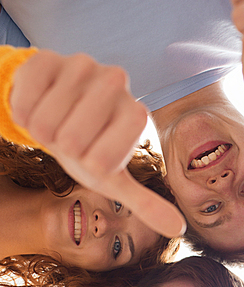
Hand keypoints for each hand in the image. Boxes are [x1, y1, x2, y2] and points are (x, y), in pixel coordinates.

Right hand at [11, 50, 185, 237]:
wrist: (57, 110)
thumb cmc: (90, 149)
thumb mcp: (115, 179)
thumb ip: (146, 203)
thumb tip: (178, 228)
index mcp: (136, 115)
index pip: (102, 162)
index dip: (88, 166)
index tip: (93, 156)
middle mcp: (116, 82)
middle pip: (71, 141)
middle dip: (64, 149)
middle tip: (72, 140)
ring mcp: (82, 65)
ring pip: (45, 123)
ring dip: (42, 131)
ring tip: (57, 122)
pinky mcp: (47, 57)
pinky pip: (24, 100)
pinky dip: (22, 112)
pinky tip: (39, 104)